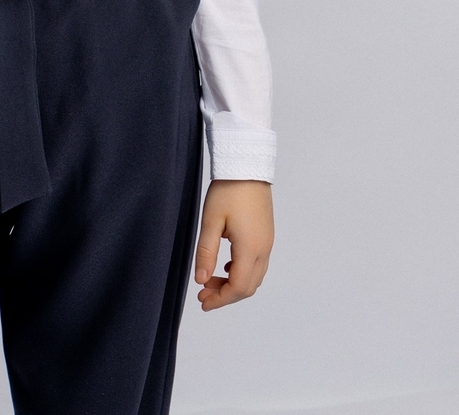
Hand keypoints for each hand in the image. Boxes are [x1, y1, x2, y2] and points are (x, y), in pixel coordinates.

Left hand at [193, 179, 273, 311]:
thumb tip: (200, 280)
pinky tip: (225, 266)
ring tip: (211, 280)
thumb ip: (206, 253)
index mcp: (250, 248)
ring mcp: (268, 242)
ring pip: (254, 277)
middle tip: (203, 292)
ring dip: (234, 284)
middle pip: (248, 287)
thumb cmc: (228, 191)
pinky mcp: (266, 235)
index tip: (202, 301)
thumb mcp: (211, 221)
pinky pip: (257, 264)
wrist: (247, 167)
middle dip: (226, 295)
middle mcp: (264, 249)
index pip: (238, 287)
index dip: (220, 299)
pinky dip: (242, 272)